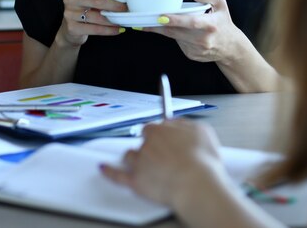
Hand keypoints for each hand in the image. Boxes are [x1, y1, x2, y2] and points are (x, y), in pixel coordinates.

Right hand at [58, 0, 126, 46]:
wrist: (70, 29)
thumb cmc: (87, 9)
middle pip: (96, 0)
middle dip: (115, 5)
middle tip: (126, 9)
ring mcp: (70, 13)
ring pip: (96, 17)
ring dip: (113, 19)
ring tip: (123, 20)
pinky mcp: (72, 27)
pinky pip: (95, 29)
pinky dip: (109, 30)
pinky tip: (117, 29)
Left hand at [101, 119, 223, 209]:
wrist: (196, 184)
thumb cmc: (202, 160)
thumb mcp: (201, 131)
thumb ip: (186, 124)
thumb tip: (176, 122)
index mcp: (161, 129)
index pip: (153, 126)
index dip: (160, 134)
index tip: (163, 138)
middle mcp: (147, 143)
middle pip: (142, 140)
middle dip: (149, 145)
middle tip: (161, 155)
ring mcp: (140, 162)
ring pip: (130, 155)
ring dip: (135, 158)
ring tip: (147, 166)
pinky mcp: (136, 181)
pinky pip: (117, 175)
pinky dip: (109, 171)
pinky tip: (104, 168)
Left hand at [144, 0, 242, 64]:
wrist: (231, 48)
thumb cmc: (224, 23)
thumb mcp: (219, 4)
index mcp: (211, 25)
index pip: (191, 22)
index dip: (175, 20)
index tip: (161, 17)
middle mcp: (204, 39)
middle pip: (176, 32)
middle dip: (158, 26)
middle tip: (145, 19)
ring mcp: (197, 49)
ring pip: (174, 37)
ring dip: (165, 29)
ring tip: (159, 21)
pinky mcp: (191, 55)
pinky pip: (177, 43)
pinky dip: (175, 35)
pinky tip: (180, 31)